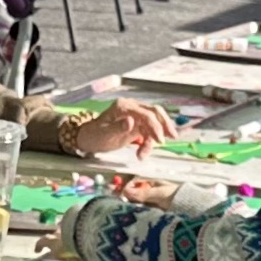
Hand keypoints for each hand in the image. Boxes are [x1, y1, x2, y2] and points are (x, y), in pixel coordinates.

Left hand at [60, 98, 177, 158]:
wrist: (88, 139)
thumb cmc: (94, 135)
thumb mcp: (104, 134)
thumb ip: (118, 127)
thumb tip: (131, 121)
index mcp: (124, 107)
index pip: (145, 113)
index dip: (155, 126)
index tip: (159, 140)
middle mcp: (132, 108)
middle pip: (155, 112)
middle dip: (164, 124)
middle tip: (172, 137)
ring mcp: (136, 116)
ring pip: (154, 122)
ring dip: (156, 137)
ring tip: (147, 153)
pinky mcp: (137, 125)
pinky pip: (149, 132)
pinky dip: (149, 143)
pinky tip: (141, 154)